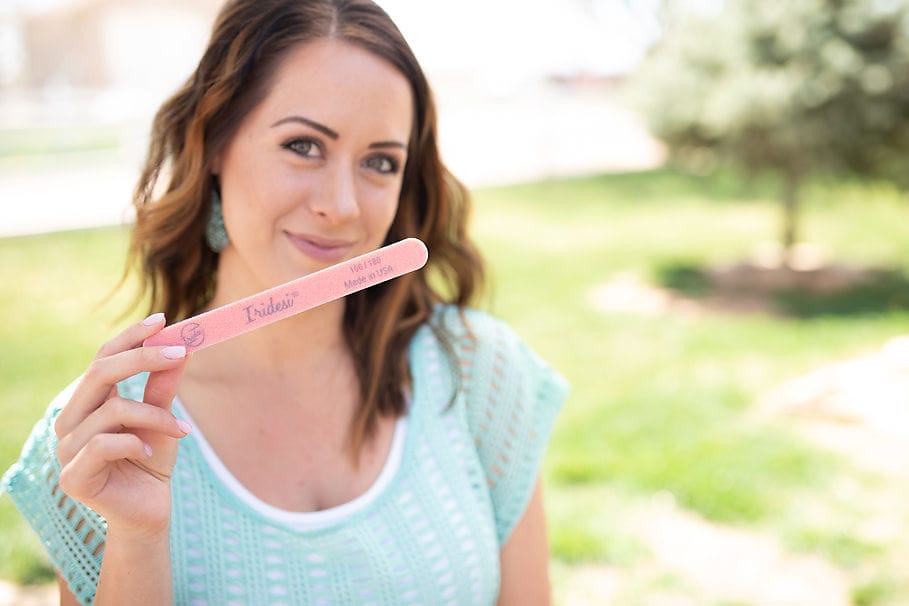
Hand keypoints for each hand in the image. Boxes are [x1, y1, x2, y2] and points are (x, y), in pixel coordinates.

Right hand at [54, 313, 191, 538]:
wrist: (149, 510)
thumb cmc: (152, 461)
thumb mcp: (163, 417)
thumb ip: (165, 384)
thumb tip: (182, 345)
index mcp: (88, 403)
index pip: (102, 357)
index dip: (130, 337)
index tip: (163, 320)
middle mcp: (71, 421)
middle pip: (99, 372)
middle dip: (142, 357)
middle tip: (179, 353)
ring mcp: (66, 449)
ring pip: (112, 409)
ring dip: (155, 415)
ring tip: (181, 430)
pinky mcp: (73, 477)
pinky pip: (104, 444)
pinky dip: (136, 441)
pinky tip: (151, 451)